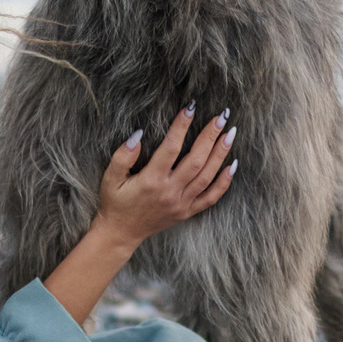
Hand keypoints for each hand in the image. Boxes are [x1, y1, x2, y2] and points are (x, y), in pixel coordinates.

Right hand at [96, 103, 237, 245]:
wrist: (121, 233)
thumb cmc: (115, 203)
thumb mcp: (110, 178)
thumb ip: (122, 156)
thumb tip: (138, 135)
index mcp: (150, 180)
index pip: (170, 148)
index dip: (181, 126)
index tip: (190, 108)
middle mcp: (169, 191)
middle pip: (196, 160)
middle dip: (210, 136)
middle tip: (221, 117)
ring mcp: (181, 203)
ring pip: (207, 176)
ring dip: (221, 154)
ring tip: (230, 134)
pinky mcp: (187, 212)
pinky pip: (211, 198)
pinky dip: (224, 182)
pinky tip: (233, 165)